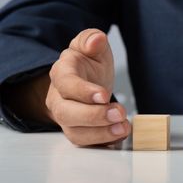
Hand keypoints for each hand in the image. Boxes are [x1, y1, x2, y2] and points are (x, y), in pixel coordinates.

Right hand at [47, 29, 129, 145]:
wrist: (87, 81)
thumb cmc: (89, 64)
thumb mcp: (92, 46)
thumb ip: (92, 39)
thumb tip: (96, 39)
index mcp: (62, 73)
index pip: (66, 83)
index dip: (83, 91)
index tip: (104, 95)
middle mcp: (59, 98)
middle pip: (67, 112)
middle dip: (94, 116)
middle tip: (119, 113)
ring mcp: (68, 118)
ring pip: (76, 132)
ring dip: (101, 133)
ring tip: (123, 127)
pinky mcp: (79, 131)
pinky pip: (87, 143)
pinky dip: (103, 142)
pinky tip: (119, 136)